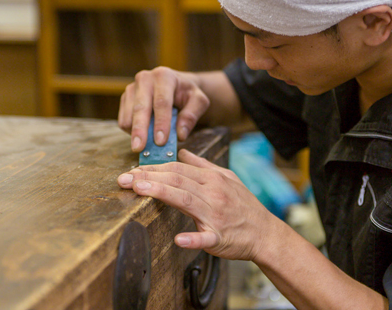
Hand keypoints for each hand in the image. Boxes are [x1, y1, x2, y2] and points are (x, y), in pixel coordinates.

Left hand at [117, 149, 276, 260]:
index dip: (153, 168)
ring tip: (140, 190)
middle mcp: (213, 194)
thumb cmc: (244, 205)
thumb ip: (203, 165)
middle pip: (177, 181)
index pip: (178, 169)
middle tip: (125, 178)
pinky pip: (205, 238)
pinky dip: (193, 239)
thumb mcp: (227, 178)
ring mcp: (216, 216)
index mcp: (212, 180)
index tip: (132, 170)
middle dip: (149, 177)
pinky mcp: (219, 238)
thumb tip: (184, 152)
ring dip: (162, 194)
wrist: (265, 232)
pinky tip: (179, 240)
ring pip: (186, 201)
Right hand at [118, 67, 209, 151]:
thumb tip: (180, 135)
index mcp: (164, 76)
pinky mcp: (125, 99)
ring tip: (147, 146)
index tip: (160, 141)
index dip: (161, 123)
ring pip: (128, 115)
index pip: (162, 102)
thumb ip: (192, 116)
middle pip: (140, 107)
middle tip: (139, 148)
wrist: (177, 86)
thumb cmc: (188, 94)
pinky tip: (144, 135)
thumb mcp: (199, 101)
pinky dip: (131, 131)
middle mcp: (145, 79)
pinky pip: (123, 120)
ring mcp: (132, 88)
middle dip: (140, 129)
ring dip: (135, 133)